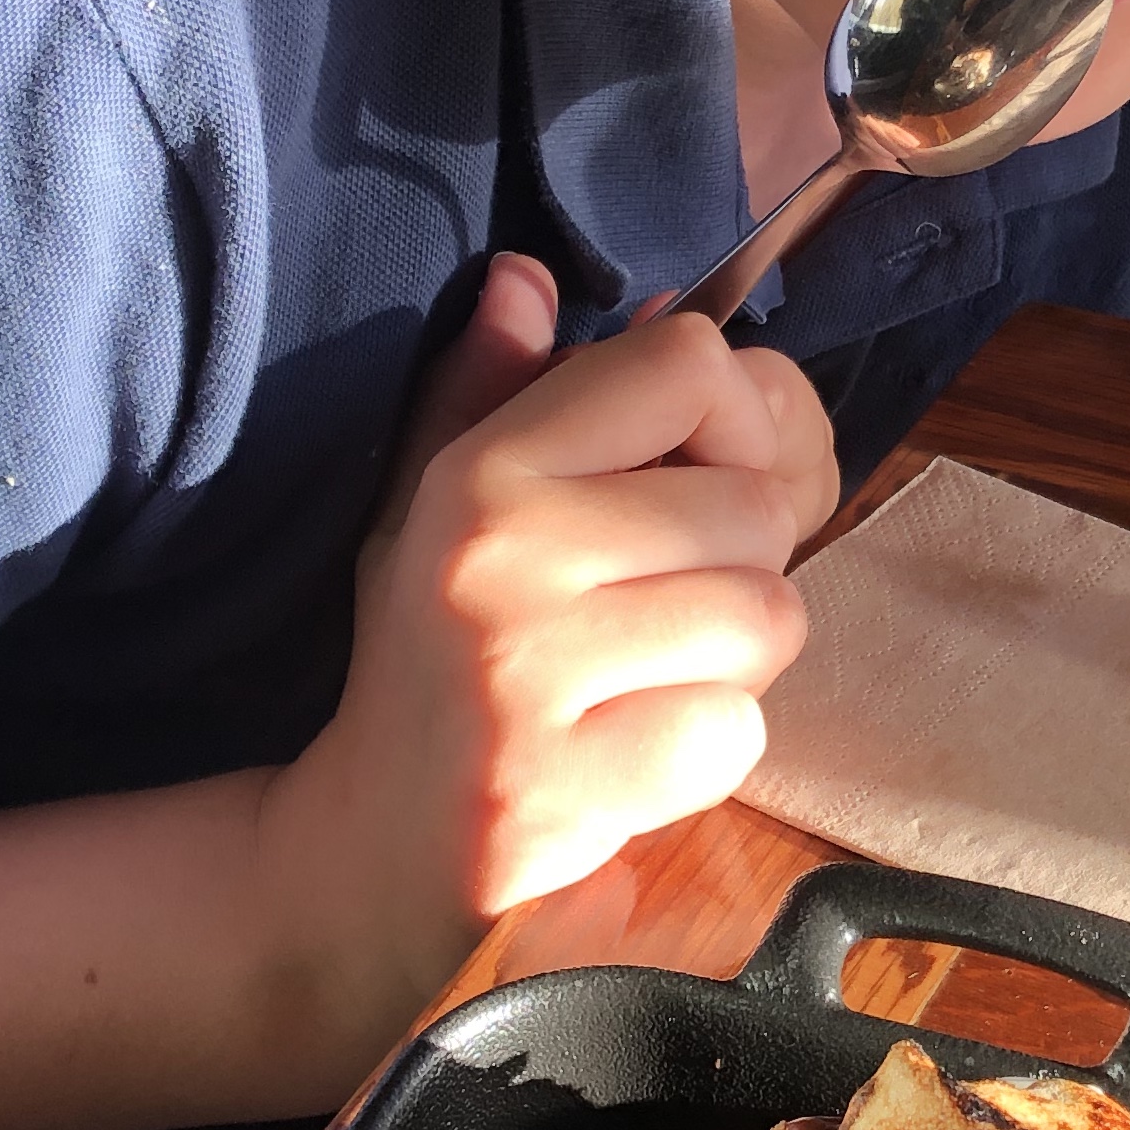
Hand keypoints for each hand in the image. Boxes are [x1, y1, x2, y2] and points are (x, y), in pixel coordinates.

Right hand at [259, 256, 839, 998]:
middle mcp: (504, 559)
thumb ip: (488, 388)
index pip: (690, 363)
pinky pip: (735, 731)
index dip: (721, 424)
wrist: (363, 851)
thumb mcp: (433, 507)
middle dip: (735, 564)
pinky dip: (706, 750)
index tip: (678, 485)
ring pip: (765, 618)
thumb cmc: (429, 659)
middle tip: (652, 615)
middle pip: (756, 505)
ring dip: (728, 662)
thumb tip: (526, 278)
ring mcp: (531, 678)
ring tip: (642, 683)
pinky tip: (631, 753)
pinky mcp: (563, 789)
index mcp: (485, 471)